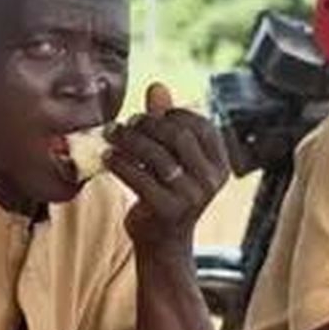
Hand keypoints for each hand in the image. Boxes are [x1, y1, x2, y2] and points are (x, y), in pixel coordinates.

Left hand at [106, 82, 230, 254]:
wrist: (163, 243)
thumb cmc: (166, 193)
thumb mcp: (171, 157)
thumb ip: (165, 123)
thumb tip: (157, 86)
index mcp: (220, 164)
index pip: (200, 125)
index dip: (171, 114)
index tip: (147, 116)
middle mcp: (212, 180)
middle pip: (178, 136)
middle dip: (146, 125)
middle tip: (123, 125)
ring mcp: (193, 196)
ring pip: (157, 155)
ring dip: (128, 140)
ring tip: (110, 137)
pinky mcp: (170, 210)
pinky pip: (140, 177)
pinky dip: (120, 163)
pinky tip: (108, 158)